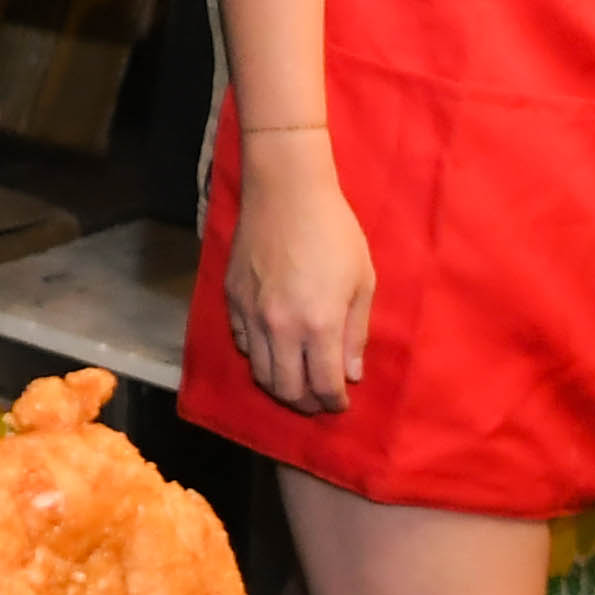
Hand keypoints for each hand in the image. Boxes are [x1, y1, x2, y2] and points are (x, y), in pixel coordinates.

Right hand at [219, 126, 372, 411]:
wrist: (286, 190)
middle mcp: (281, 326)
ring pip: (259, 372)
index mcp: (319, 323)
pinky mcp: (232, 298)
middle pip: (287, 389)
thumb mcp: (361, 281)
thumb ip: (355, 333)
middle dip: (306, 403)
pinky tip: (274, 350)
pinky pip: (243, 343)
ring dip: (280, 386)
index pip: (324, 385)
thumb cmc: (335, 231)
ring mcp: (251, 314)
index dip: (335, 402)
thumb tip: (351, 374)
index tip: (341, 403)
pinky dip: (259, 356)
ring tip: (296, 383)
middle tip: (319, 401)